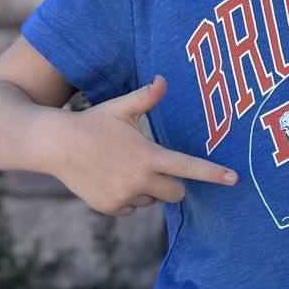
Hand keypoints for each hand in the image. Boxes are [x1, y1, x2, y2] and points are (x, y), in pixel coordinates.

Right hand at [49, 76, 237, 216]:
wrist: (53, 145)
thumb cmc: (91, 122)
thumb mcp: (119, 108)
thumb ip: (146, 97)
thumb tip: (164, 80)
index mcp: (147, 156)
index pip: (188, 167)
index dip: (213, 173)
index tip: (235, 179)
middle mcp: (139, 181)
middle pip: (176, 192)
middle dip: (171, 182)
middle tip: (151, 165)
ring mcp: (124, 197)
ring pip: (152, 200)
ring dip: (146, 189)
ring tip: (121, 167)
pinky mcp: (111, 208)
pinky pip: (132, 208)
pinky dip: (126, 198)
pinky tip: (109, 179)